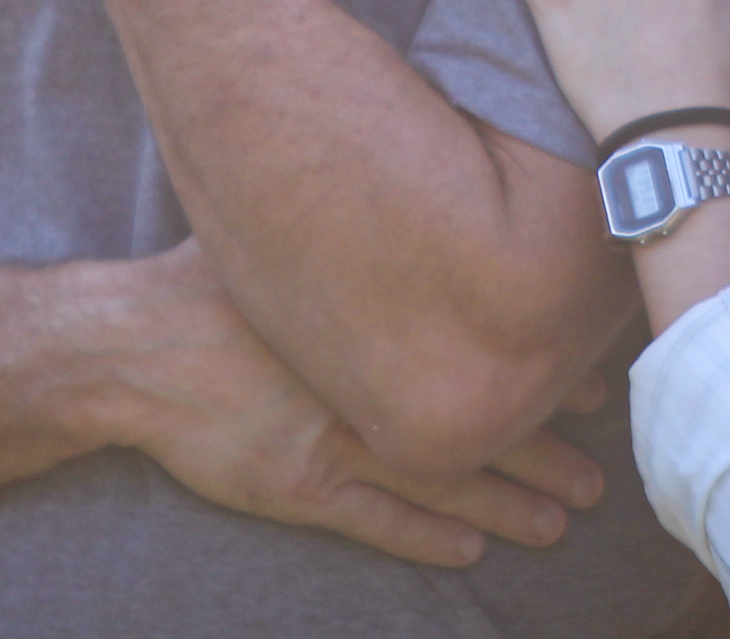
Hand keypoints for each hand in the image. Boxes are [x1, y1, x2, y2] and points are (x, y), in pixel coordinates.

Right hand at [119, 241, 605, 567]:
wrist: (130, 347)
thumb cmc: (208, 282)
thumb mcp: (290, 234)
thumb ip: (358, 229)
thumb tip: (425, 179)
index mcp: (372, 319)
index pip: (480, 349)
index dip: (539, 375)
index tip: (589, 388)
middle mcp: (364, 382)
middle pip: (476, 424)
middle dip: (544, 453)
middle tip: (599, 470)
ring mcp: (332, 441)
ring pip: (442, 481)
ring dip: (508, 504)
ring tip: (563, 521)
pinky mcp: (298, 487)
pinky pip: (378, 520)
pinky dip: (430, 538)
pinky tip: (474, 549)